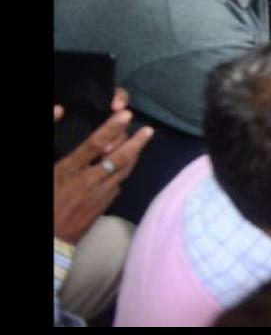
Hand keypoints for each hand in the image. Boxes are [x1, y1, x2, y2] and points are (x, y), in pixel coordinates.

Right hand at [53, 92, 153, 243]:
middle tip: (148, 130)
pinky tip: (126, 168)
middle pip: (118, 158)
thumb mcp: (45, 171)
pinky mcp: (102, 208)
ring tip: (142, 144)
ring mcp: (97, 196)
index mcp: (67, 171)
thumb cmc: (42, 202)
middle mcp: (87, 182)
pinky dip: (123, 173)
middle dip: (135, 142)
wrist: (46, 241)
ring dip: (133, 156)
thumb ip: (52, 138)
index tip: (126, 114)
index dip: (111, 127)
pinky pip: (117, 186)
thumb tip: (58, 109)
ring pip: (123, 172)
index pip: (94, 144)